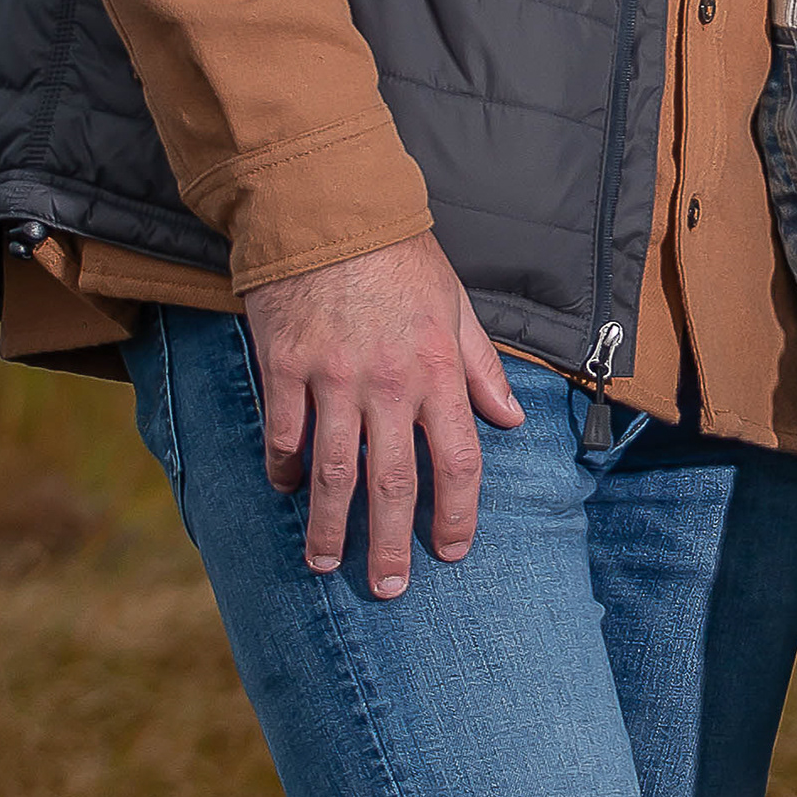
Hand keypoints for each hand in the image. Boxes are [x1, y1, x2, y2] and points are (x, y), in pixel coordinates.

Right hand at [241, 238, 530, 596]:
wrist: (328, 207)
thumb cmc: (397, 256)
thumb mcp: (455, 304)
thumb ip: (480, 367)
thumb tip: (512, 420)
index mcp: (437, 370)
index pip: (457, 459)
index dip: (456, 514)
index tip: (450, 551)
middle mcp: (389, 382)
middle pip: (392, 482)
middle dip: (389, 545)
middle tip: (388, 589)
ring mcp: (332, 377)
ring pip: (334, 471)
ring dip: (329, 526)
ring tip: (323, 562)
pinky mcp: (285, 366)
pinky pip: (284, 433)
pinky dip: (284, 467)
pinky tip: (286, 490)